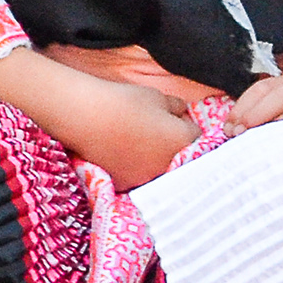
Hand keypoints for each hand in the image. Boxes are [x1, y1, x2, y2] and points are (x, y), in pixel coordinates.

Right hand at [79, 88, 202, 189]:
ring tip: (138, 143)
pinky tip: (123, 155)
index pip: (196, 135)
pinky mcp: (126, 185)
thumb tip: (181, 112)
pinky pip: (139, 177)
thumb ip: (176, 107)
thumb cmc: (125, 102)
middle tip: (156, 131)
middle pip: (180, 157)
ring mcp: (148, 178)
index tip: (173, 118)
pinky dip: (135, 168)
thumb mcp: (158, 96)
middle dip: (173, 145)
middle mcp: (170, 166)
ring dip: (155, 159)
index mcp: (183, 141)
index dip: (185, 124)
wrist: (86, 118)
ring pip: (160, 170)